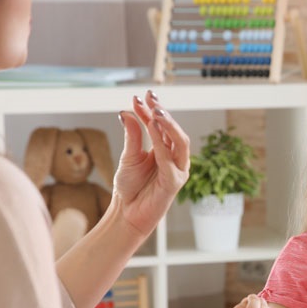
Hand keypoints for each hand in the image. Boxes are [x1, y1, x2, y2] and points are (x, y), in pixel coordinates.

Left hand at [114, 90, 190, 237]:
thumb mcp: (128, 156)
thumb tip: (127, 112)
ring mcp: (177, 170)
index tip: (144, 94)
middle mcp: (174, 158)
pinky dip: (163, 144)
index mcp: (164, 150)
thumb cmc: (129, 187)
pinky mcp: (175, 182)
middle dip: (164, 113)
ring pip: (180, 142)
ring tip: (156, 112)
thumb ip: (132, 135)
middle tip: (152, 99)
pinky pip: (170, 160)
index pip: (161, 125)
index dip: (154, 109)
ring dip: (169, 125)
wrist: (126, 213)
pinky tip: (153, 130)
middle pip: (174, 131)